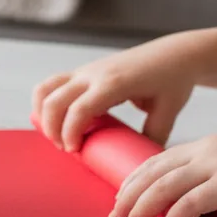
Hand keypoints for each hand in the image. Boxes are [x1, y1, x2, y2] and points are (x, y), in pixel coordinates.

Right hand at [32, 33, 201, 151]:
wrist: (175, 53)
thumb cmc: (173, 81)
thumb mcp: (167, 111)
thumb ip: (152, 137)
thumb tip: (139, 162)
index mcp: (113, 83)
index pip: (79, 109)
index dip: (70, 132)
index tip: (74, 150)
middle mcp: (93, 74)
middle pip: (54, 100)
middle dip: (51, 128)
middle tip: (65, 148)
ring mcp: (85, 70)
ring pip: (45, 88)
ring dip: (42, 112)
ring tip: (53, 133)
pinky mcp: (82, 71)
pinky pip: (51, 84)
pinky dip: (46, 101)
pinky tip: (56, 118)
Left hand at [110, 132, 216, 216]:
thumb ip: (212, 175)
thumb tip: (188, 199)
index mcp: (205, 146)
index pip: (157, 161)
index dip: (134, 179)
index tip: (119, 197)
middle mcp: (206, 152)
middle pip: (153, 173)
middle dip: (129, 196)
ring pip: (164, 187)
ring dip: (142, 208)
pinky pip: (192, 202)